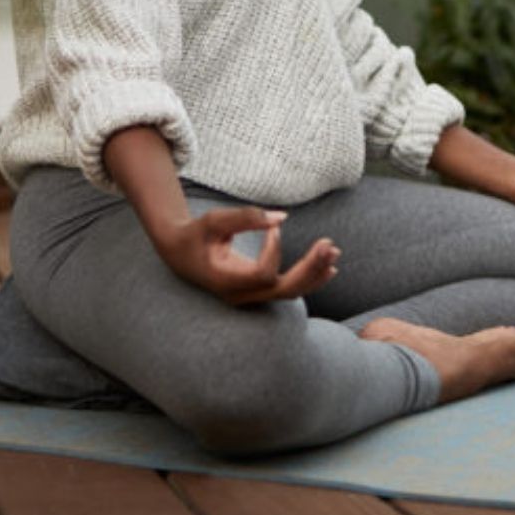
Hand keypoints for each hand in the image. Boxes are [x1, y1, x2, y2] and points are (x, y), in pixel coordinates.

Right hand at [151, 207, 340, 305]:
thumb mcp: (214, 221)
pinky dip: (309, 279)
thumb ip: (245, 217)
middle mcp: (240, 295)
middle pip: (284, 289)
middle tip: (329, 245)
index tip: (273, 228)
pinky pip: (288, 290)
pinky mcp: (259, 291)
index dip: (274, 251)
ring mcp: (250, 297)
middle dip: (309, 268)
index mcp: (226, 282)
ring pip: (290, 293)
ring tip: (334, 252)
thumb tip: (283, 217)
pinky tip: (330, 268)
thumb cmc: (196, 235)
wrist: (181, 254)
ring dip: (314, 273)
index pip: (263, 274)